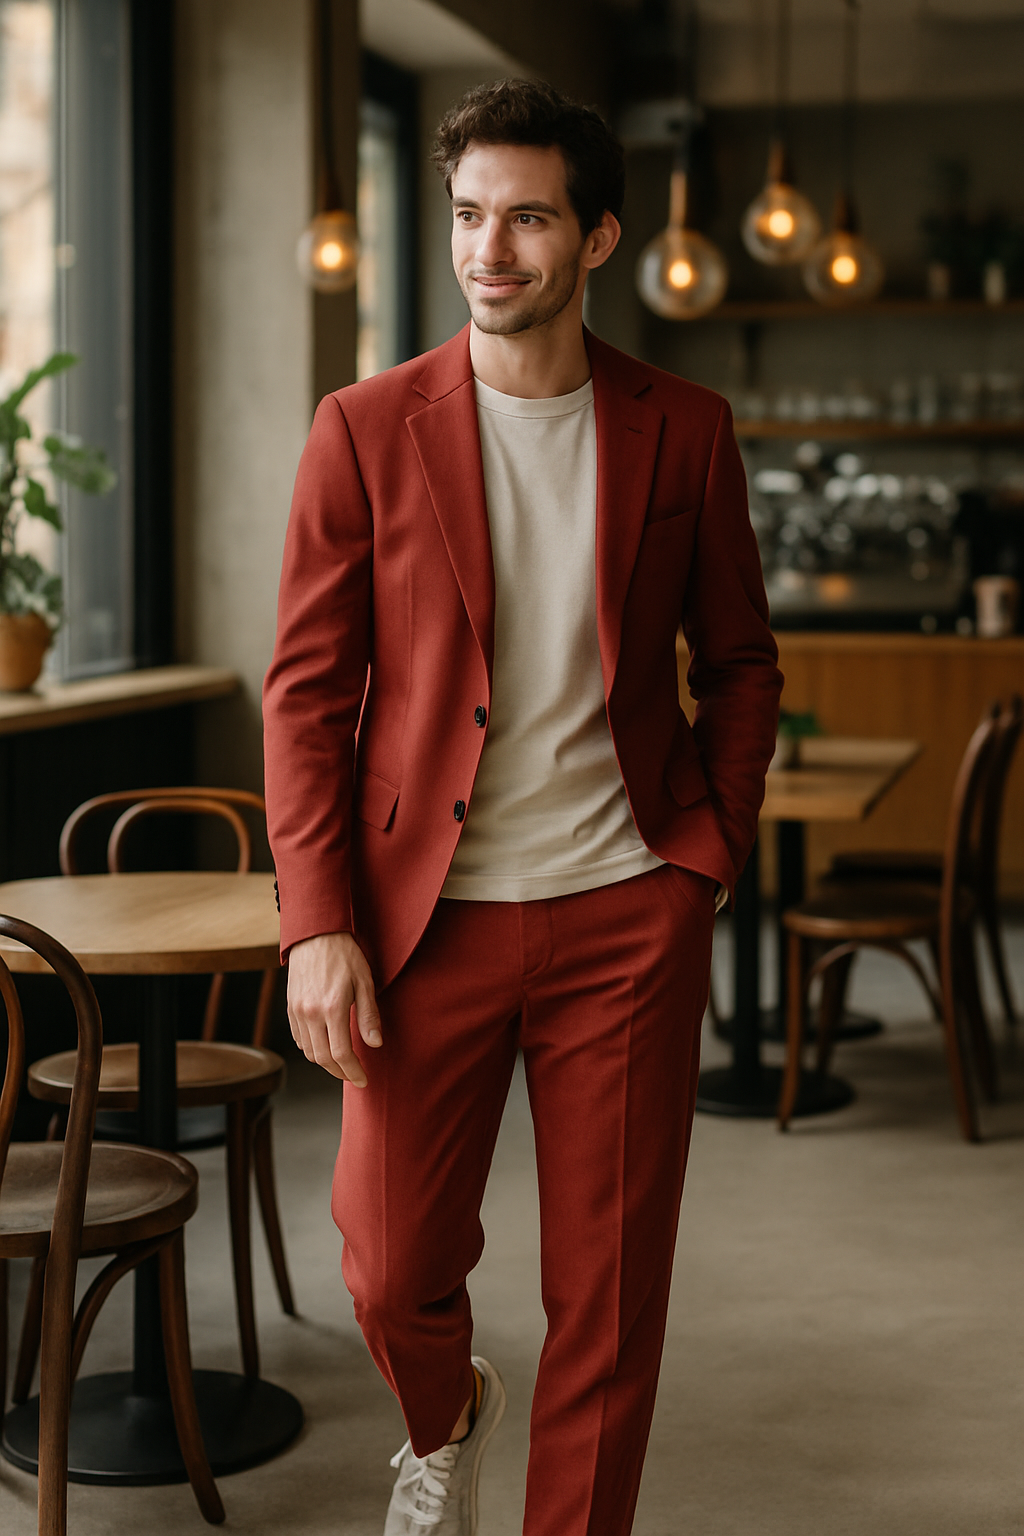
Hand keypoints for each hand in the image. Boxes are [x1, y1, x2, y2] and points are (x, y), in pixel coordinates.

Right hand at [286, 931, 380, 1086]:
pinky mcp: (290, 1007)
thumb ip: (368, 1015)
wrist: (315, 934)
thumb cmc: (344, 954)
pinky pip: (298, 1038)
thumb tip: (375, 1044)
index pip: (342, 1054)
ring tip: (341, 1063)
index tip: (363, 1079)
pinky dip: (311, 1049)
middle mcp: (311, 1013)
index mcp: (333, 1008)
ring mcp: (297, 1011)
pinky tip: (324, 1046)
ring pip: (308, 1052)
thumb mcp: (365, 981)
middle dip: (340, 1073)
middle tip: (354, 1076)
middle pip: (323, 1059)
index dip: (353, 1072)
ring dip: (325, 1063)